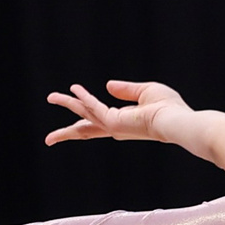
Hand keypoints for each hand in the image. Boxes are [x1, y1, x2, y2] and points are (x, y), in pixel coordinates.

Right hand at [44, 79, 193, 146]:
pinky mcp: (113, 122)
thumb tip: (108, 85)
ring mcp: (113, 126)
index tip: (72, 112)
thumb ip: (126, 89)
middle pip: (85, 129)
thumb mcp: (146, 92)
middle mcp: (115, 127)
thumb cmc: (169, 108)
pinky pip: (94, 106)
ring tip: (51, 97)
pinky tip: (74, 90)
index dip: (85, 114)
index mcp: (123, 122)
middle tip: (49, 139)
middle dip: (67, 132)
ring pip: (84, 114)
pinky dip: (84, 97)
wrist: (176, 120)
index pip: (99, 121)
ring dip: (68, 104)